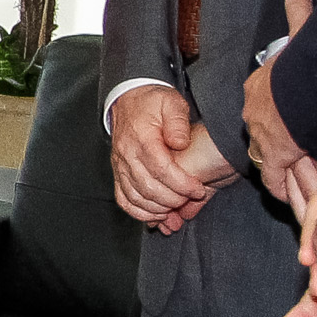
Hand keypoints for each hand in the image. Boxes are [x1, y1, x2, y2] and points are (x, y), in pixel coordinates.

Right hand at [110, 86, 233, 232]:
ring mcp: (120, 165)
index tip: (198, 189)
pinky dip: (138, 212)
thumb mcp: (172, 103)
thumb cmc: (153, 103)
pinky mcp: (118, 173)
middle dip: (173, 199)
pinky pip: (123, 199)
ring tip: (175, 210)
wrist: (128, 100)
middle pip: (148, 187)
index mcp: (142, 138)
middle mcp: (127, 154)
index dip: (181, 184)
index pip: (161, 169)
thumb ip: (178, 122)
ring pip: (135, 197)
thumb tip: (180, 143)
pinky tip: (155, 215)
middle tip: (190, 199)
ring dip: (157, 209)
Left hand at [241, 0, 316, 201]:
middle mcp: (255, 115)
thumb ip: (296, 12)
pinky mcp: (277, 156)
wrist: (307, 84)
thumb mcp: (297, 34)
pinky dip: (285, 189)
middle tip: (289, 155)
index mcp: (258, 88)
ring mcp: (263, 137)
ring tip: (292, 182)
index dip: (272, 117)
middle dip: (273, 147)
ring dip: (280, 171)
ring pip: (267, 160)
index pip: (259, 107)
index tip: (283, 125)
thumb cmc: (304, 61)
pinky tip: (292, 197)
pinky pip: (277, 179)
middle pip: (260, 135)